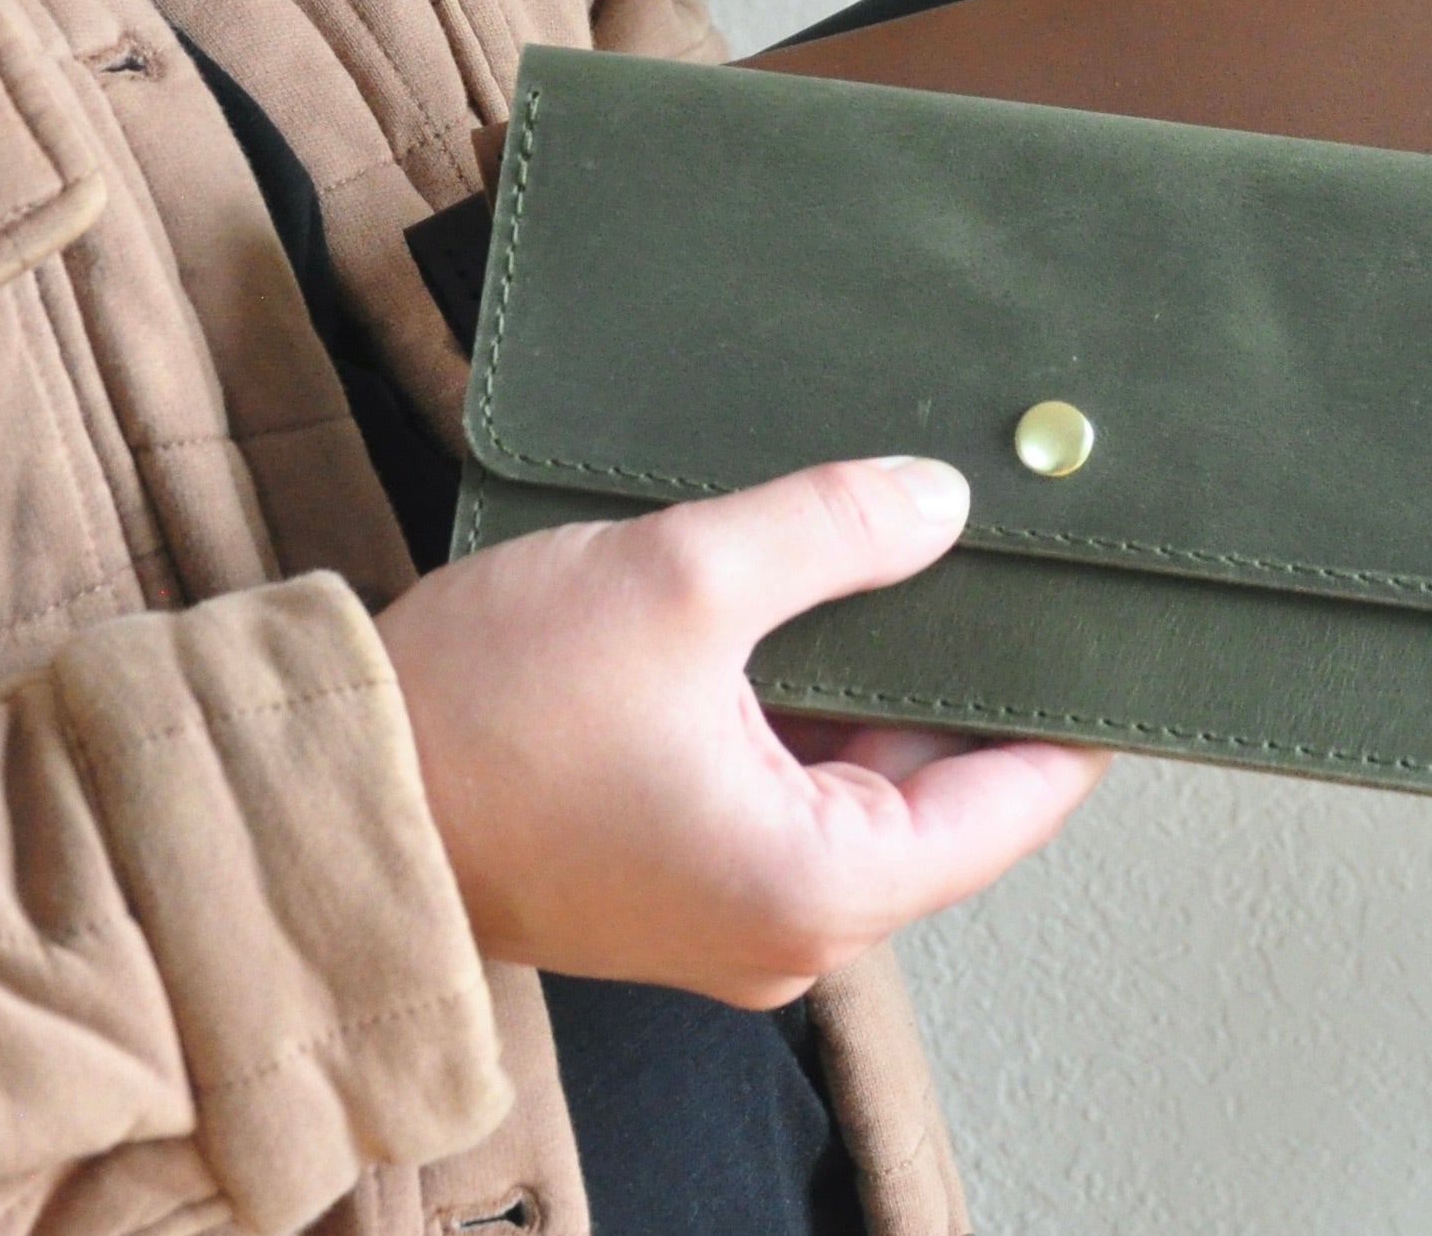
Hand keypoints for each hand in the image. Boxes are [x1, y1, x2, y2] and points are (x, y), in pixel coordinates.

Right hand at [376, 458, 1104, 1009]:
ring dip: (848, 678)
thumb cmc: (488, 712)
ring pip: (843, 781)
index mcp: (823, 885)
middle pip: (929, 788)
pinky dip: (778, 707)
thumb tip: (941, 502)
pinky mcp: (664, 879)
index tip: (1098, 613)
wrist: (332, 792)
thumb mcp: (678, 580)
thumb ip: (829, 531)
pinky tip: (761, 610)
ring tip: (857, 556)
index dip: (1062, 698)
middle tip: (972, 542)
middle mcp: (792, 929)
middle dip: (942, 665)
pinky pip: (768, 790)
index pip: (1015, 799)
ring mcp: (724, 912)